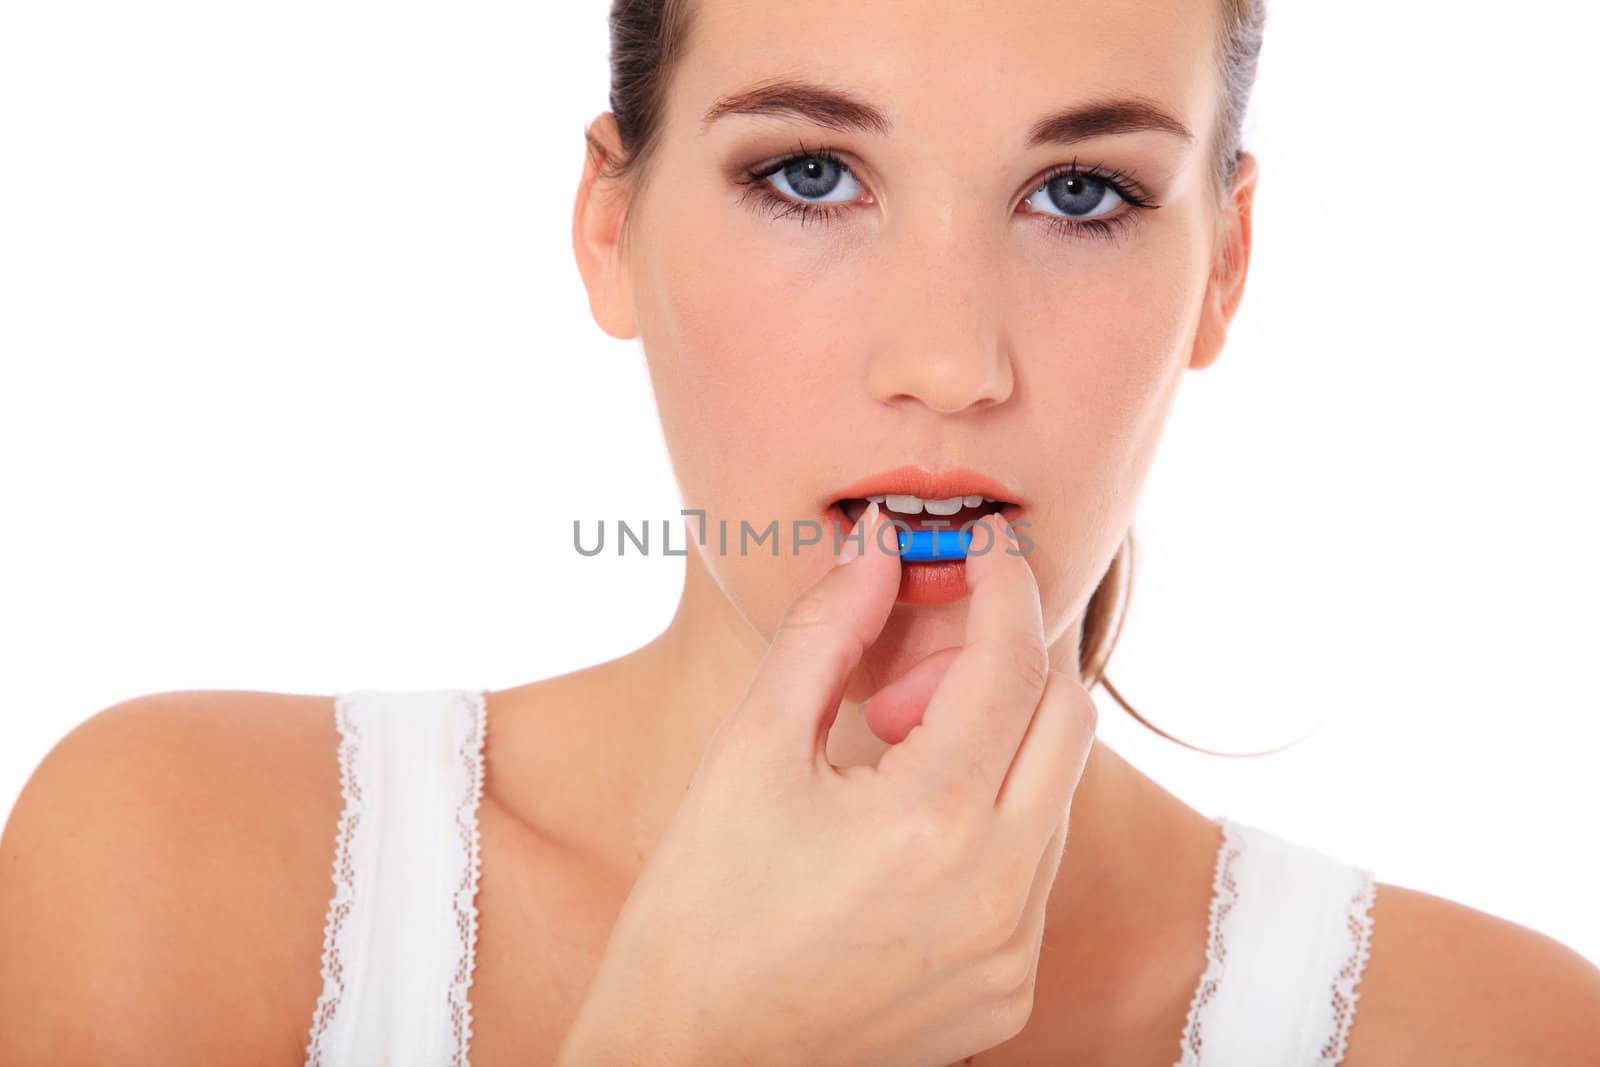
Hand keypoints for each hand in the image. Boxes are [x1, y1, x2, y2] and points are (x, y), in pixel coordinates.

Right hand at [555, 504, 1097, 1066]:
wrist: (690, 1063)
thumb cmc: (698, 910)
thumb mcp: (746, 752)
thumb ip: (825, 633)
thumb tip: (880, 551)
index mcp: (930, 824)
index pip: (1011, 664)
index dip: (1002, 586)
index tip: (982, 548)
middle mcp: (997, 894)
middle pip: (1068, 719)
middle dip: (1006, 663)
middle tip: (908, 676)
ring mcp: (1011, 953)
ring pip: (1057, 793)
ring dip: (997, 745)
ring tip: (889, 762)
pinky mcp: (1008, 993)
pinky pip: (1035, 866)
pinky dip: (993, 818)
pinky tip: (907, 834)